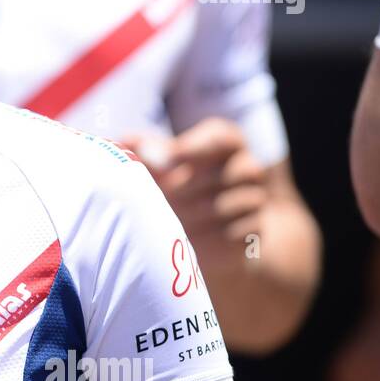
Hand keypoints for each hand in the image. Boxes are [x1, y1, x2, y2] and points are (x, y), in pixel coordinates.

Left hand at [120, 118, 267, 272]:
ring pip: (223, 207)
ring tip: (161, 222)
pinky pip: (231, 235)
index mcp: (227, 142)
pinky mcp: (254, 232)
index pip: (218, 138)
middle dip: (178, 188)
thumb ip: (145, 150)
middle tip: (151, 199)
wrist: (209, 228)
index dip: (189, 148)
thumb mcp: (162, 163)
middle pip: (217, 175)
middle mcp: (248, 167)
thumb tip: (124, 141)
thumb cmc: (178, 184)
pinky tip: (180, 242)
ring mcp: (255, 200)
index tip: (155, 161)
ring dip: (187, 217)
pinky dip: (202, 240)